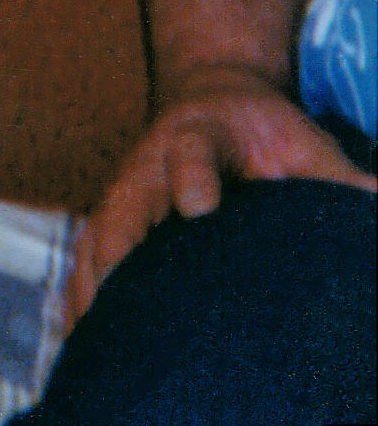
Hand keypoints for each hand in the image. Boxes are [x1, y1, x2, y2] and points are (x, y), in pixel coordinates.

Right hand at [67, 62, 377, 324]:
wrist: (212, 95)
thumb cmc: (266, 131)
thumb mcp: (303, 141)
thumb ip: (336, 177)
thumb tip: (377, 207)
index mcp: (199, 133)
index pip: (190, 152)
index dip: (191, 176)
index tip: (198, 206)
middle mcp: (149, 161)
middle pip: (124, 202)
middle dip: (120, 242)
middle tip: (118, 287)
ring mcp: (124, 189)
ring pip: (98, 234)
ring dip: (92, 281)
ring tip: (99, 333)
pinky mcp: (113, 215)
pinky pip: (88, 254)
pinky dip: (81, 292)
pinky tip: (82, 333)